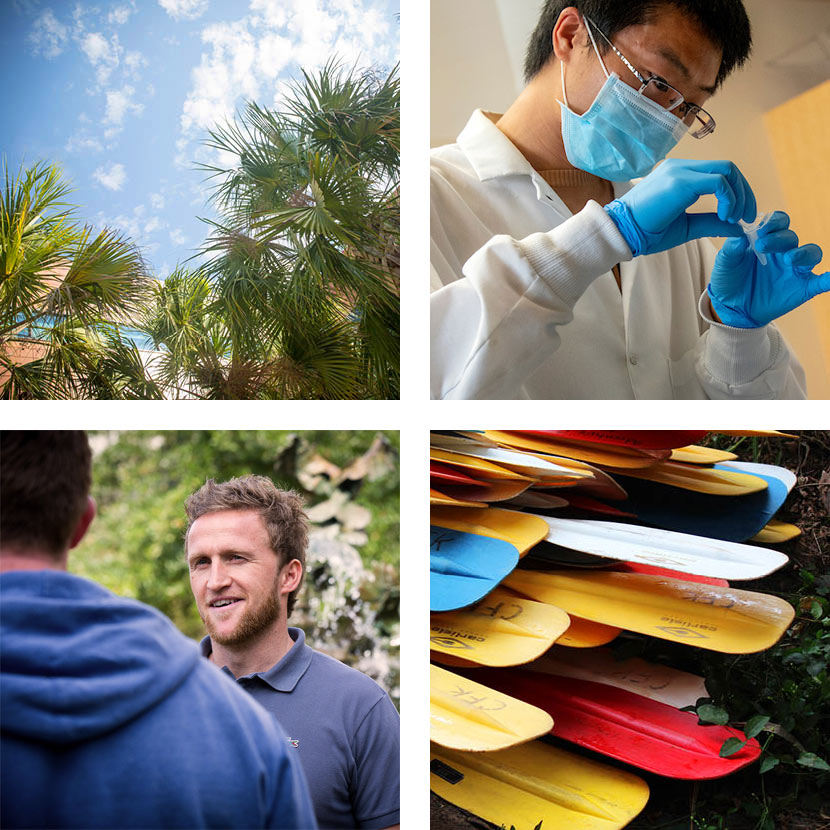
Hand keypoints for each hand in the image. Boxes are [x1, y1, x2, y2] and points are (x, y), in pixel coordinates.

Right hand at [604, 159, 755, 255]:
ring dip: (739, 195)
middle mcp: (681, 167)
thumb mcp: (686, 227)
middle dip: (745, 193)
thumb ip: (712, 224)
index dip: (738, 192)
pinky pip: (719, 181)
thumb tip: (738, 229)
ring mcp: (680, 171)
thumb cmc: (645, 232)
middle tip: (747, 217)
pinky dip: (729, 198)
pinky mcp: (681, 181)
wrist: (619, 233)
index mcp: (680, 175)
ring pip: (727, 171)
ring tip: (735, 219)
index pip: (719, 173)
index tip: (741, 216)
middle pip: (728, 168)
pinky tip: (726, 216)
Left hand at [707, 211, 829, 327]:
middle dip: (779, 239)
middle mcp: (784, 251)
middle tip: (762, 245)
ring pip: (811, 253)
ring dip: (803, 253)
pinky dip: (828, 279)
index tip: (760, 230)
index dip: (773, 222)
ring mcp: (795, 269)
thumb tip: (741, 233)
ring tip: (789, 259)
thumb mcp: (725, 262)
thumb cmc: (729, 280)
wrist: (731, 308)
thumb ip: (732, 247)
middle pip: (791, 237)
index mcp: (767, 240)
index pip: (779, 222)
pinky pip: (821, 282)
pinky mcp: (802, 288)